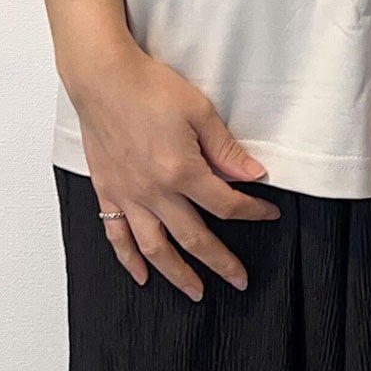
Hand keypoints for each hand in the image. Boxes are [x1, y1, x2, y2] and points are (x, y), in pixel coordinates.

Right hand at [67, 42, 279, 299]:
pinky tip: (142, 275)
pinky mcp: (107, 192)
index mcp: (182, 171)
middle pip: (194, 238)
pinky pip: (117, 236)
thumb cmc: (149, 88)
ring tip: (195, 292)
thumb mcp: (200, 112)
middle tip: (239, 280)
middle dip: (221, 262)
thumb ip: (226, 150)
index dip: (252, 212)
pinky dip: (129, 260)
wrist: (103, 79)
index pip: (226, 204)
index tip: (268, 214)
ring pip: (155, 248)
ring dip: (177, 274)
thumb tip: (253, 175)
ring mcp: (128, 196)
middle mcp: (154, 192)